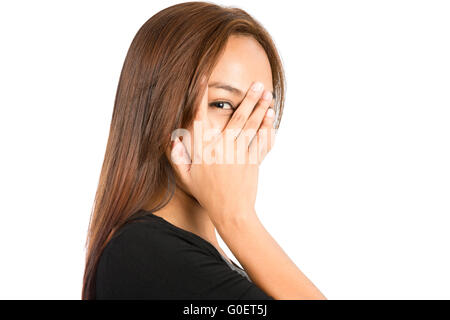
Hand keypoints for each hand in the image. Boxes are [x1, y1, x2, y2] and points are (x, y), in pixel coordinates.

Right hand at [169, 80, 275, 225]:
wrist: (231, 212)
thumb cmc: (207, 194)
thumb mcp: (186, 178)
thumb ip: (177, 158)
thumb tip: (171, 138)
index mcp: (204, 149)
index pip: (200, 116)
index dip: (200, 96)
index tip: (203, 78)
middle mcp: (222, 148)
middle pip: (237, 117)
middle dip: (247, 98)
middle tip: (255, 84)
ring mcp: (240, 154)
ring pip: (251, 126)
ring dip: (260, 108)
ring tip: (267, 93)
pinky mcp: (253, 161)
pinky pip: (261, 141)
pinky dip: (267, 128)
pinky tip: (270, 116)